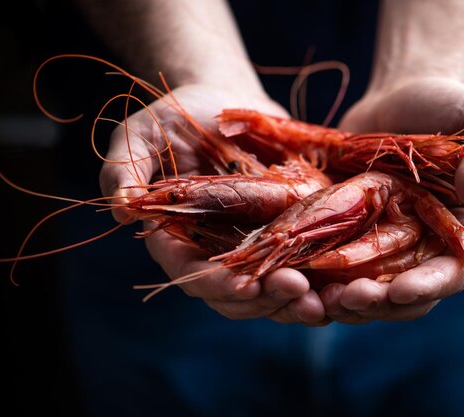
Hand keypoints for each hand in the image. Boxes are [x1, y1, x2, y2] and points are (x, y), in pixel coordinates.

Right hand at [99, 84, 326, 323]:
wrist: (226, 101)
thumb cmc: (176, 117)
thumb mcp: (141, 135)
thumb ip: (124, 169)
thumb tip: (120, 208)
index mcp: (178, 238)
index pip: (192, 274)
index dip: (217, 284)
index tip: (245, 286)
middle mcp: (216, 251)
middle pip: (237, 295)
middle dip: (267, 300)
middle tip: (298, 293)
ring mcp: (254, 246)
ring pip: (272, 291)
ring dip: (297, 303)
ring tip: (324, 303)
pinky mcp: (287, 233)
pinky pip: (304, 266)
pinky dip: (322, 281)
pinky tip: (344, 285)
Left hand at [319, 77, 463, 323]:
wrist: (398, 99)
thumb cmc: (447, 106)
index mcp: (463, 233)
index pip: (451, 274)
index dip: (426, 287)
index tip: (398, 290)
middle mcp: (425, 248)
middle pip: (404, 295)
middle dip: (377, 302)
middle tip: (347, 298)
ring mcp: (386, 244)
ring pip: (367, 290)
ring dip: (344, 301)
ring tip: (317, 298)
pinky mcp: (352, 234)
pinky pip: (337, 267)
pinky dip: (319, 278)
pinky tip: (297, 277)